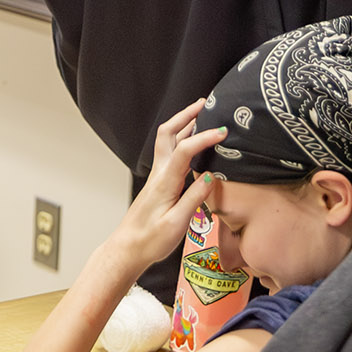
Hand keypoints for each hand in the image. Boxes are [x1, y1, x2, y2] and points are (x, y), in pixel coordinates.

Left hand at [110, 98, 226, 270]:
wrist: (128, 248)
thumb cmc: (151, 240)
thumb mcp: (177, 224)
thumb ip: (194, 199)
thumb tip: (211, 176)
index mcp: (165, 182)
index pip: (184, 150)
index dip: (203, 137)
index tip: (223, 130)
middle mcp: (159, 173)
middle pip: (168, 133)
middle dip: (186, 115)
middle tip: (205, 103)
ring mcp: (157, 176)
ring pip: (167, 141)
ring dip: (183, 124)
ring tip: (202, 114)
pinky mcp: (159, 182)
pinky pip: (170, 152)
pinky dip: (182, 140)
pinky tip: (194, 143)